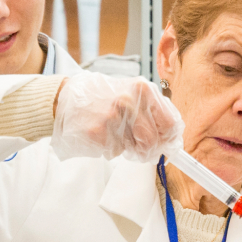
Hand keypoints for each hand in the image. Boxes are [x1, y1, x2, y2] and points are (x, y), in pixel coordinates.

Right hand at [51, 71, 183, 162]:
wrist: (68, 97)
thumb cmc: (105, 97)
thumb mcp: (134, 94)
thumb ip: (154, 112)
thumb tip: (172, 139)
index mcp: (144, 89)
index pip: (170, 125)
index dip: (167, 138)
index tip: (162, 142)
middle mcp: (129, 102)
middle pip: (153, 142)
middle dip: (146, 148)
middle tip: (135, 142)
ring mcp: (112, 118)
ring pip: (134, 150)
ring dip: (127, 147)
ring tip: (115, 132)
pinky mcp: (97, 133)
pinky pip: (115, 152)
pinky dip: (110, 148)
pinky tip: (102, 133)